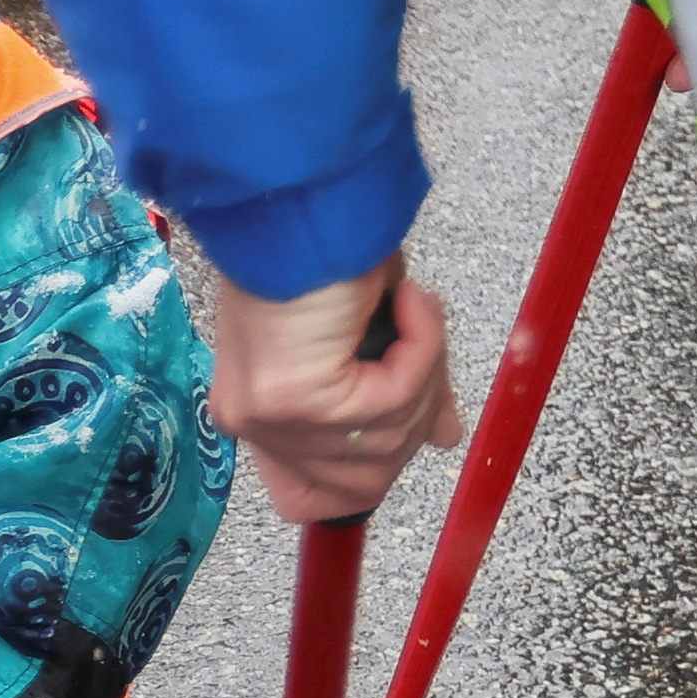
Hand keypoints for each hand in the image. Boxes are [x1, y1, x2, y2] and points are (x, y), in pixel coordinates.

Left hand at [210, 258, 461, 525]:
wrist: (299, 197)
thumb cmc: (326, 250)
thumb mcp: (366, 339)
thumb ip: (396, 397)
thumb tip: (444, 440)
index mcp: (256, 414)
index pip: (311, 500)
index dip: (374, 470)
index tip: (420, 426)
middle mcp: (252, 425)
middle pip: (364, 482)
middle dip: (413, 414)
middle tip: (419, 343)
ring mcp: (271, 418)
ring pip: (389, 439)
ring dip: (422, 369)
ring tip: (409, 306)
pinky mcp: (300, 401)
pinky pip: (395, 399)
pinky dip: (422, 346)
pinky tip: (408, 299)